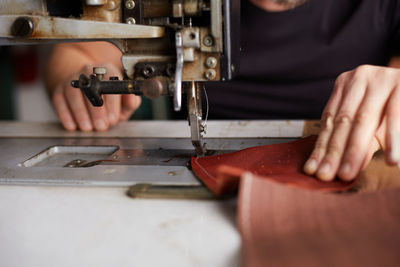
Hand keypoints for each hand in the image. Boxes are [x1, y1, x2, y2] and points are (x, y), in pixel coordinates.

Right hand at [51, 62, 140, 131]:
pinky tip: (72, 125)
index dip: (112, 104)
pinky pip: (60, 100)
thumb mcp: (124, 100)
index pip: (110, 85)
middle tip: (100, 126)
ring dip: (81, 113)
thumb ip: (130, 101)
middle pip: (91, 89)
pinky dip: (65, 114)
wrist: (89, 88)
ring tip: (87, 128)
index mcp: (109, 71)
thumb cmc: (110, 98)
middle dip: (96, 111)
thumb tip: (131, 98)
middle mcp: (90, 71)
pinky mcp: (60, 88)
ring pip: (74, 93)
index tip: (113, 119)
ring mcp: (73, 79)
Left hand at [304, 65, 399, 180]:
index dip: (320, 148)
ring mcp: (380, 79)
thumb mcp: (372, 127)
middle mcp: (358, 78)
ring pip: (362, 120)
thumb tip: (335, 169)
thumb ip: (356, 144)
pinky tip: (390, 160)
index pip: (328, 121)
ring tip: (347, 173)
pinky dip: (393, 139)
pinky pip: (394, 115)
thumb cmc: (394, 109)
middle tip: (326, 176)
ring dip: (353, 150)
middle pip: (342, 122)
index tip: (312, 170)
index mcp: (345, 85)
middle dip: (333, 152)